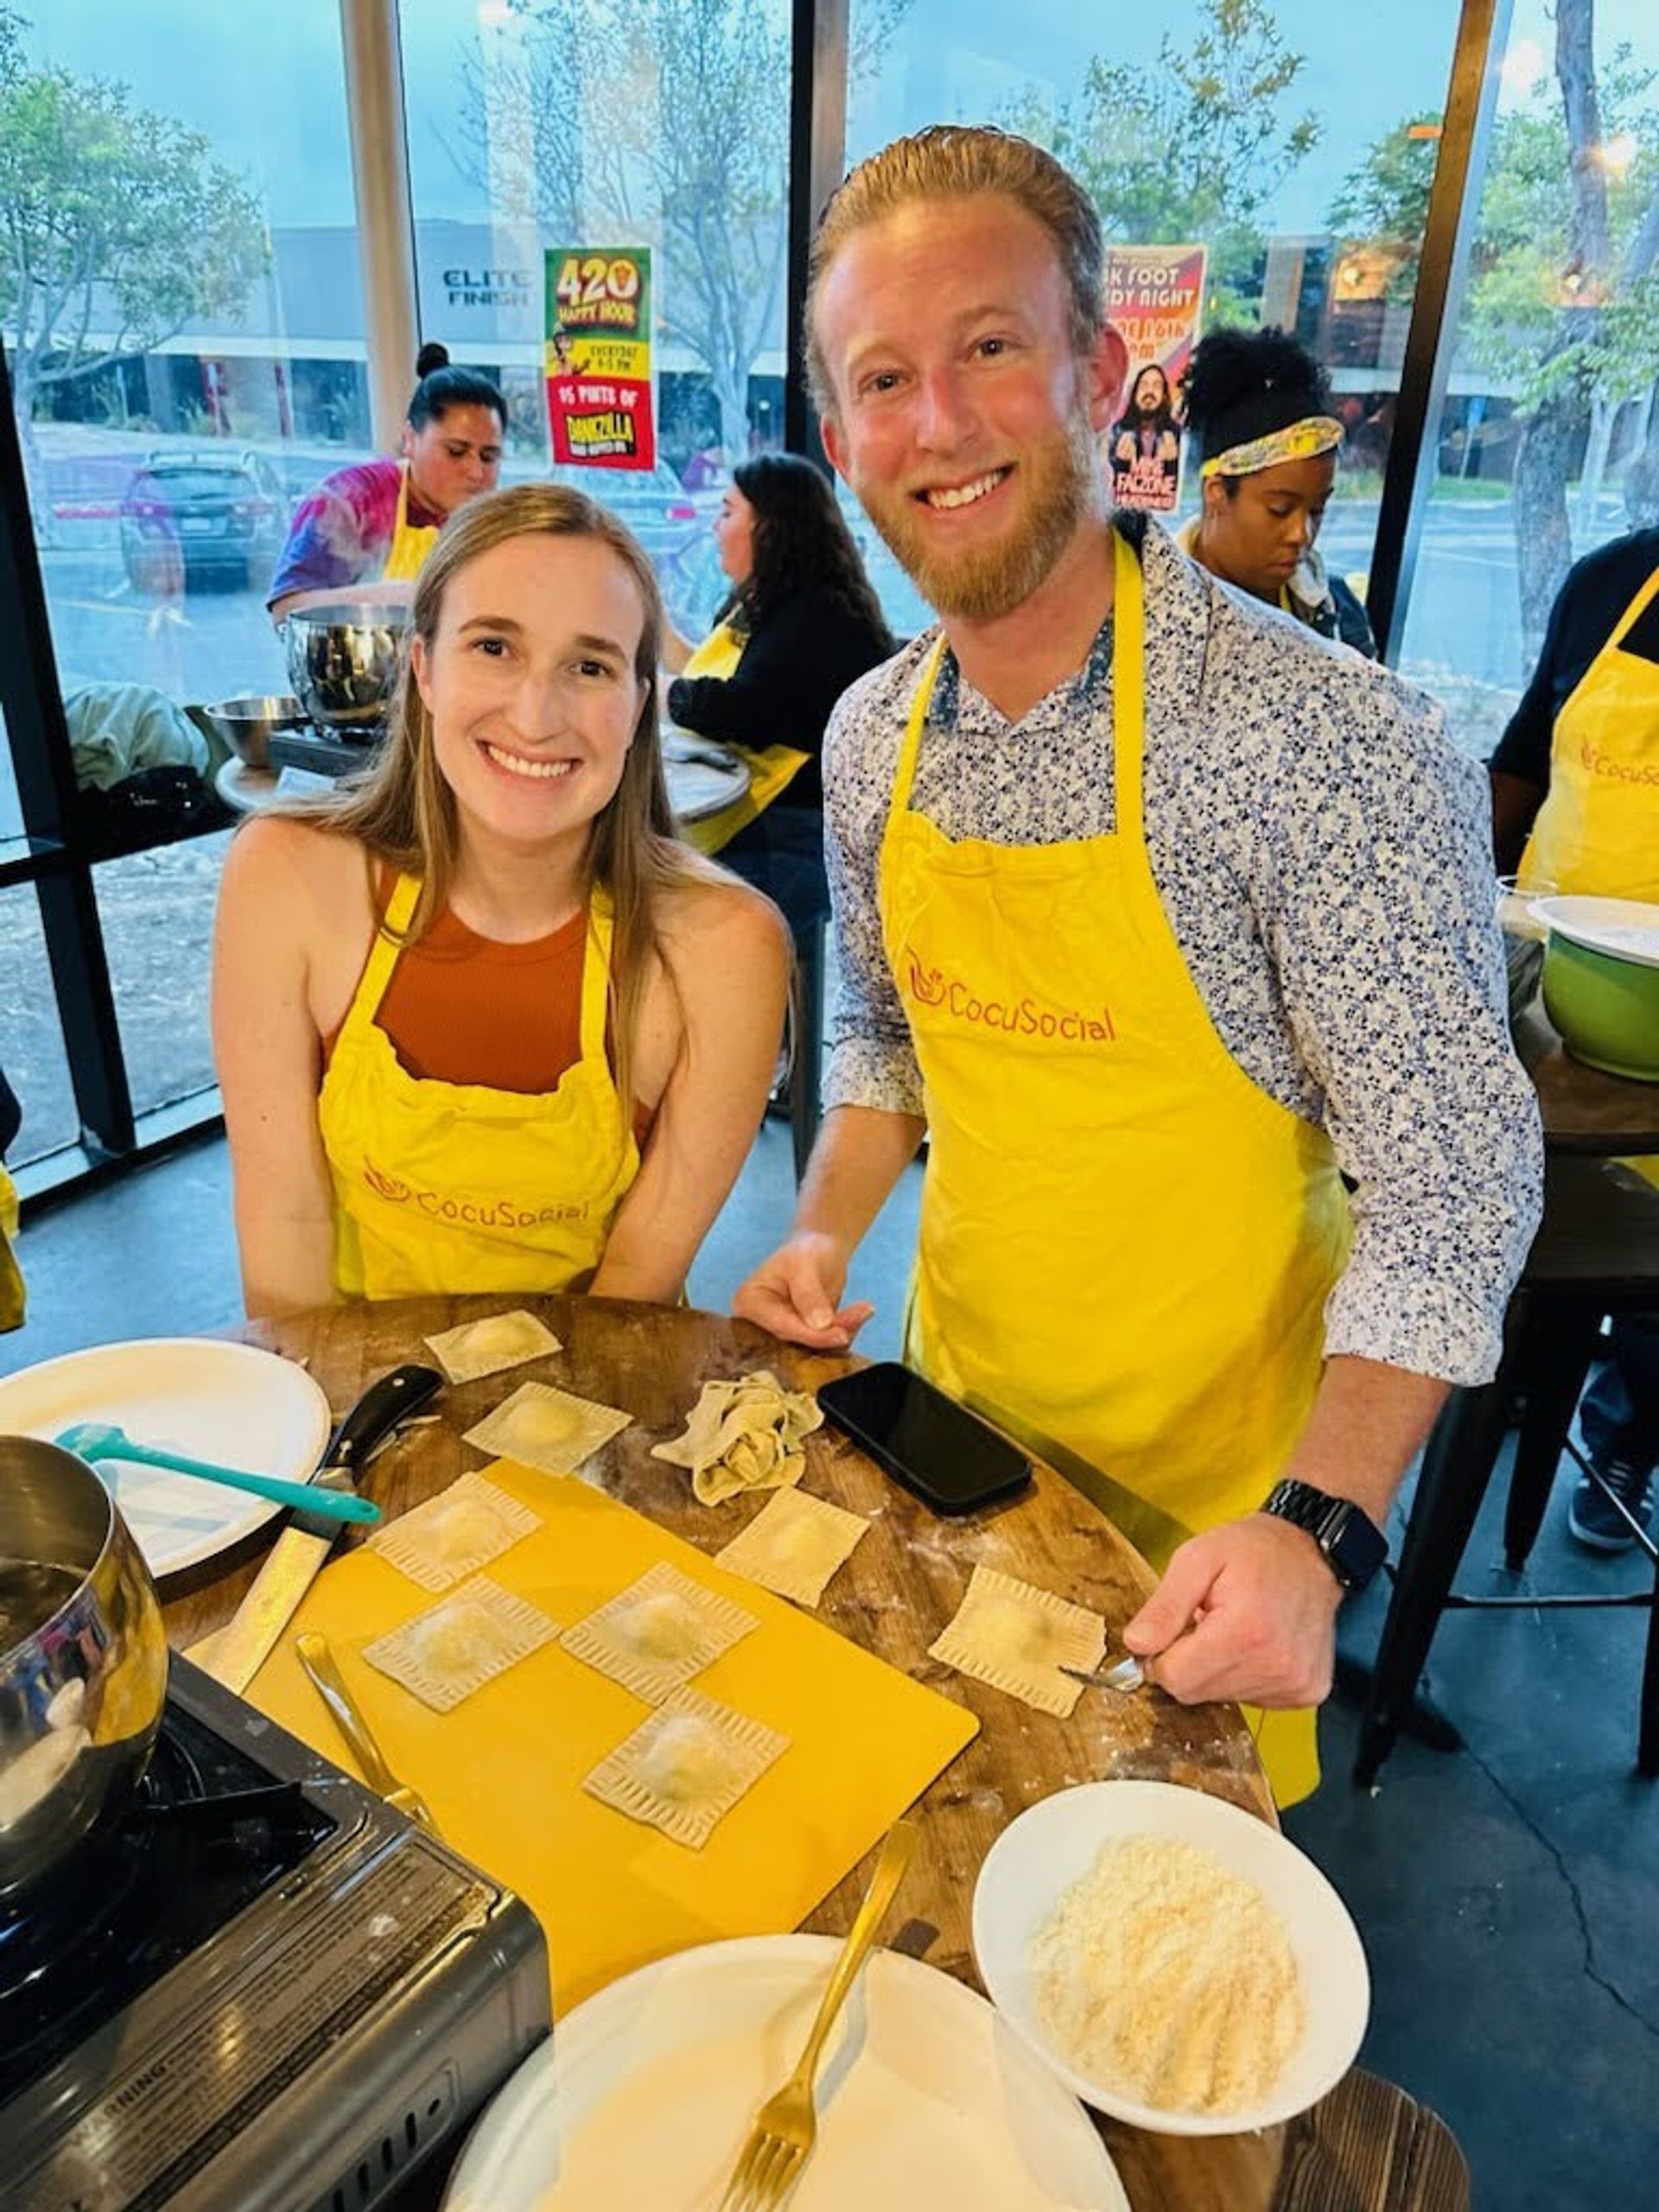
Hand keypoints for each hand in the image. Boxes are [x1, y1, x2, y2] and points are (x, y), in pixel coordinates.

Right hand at [732, 1231, 874, 1349]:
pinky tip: (862, 1312)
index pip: (782, 1327)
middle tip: (861, 1315)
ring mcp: (783, 1332)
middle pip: (798, 1341)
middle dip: (831, 1333)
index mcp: (749, 1304)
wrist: (820, 1248)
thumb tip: (820, 1324)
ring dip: (844, 1329)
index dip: (812, 1335)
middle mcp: (761, 1324)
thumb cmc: (805, 1250)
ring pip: (816, 1345)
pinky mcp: (803, 1337)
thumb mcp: (804, 1264)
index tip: (841, 1334)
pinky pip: (826, 1342)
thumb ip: (809, 1294)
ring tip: (865, 1309)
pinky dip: (847, 1329)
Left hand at [1120, 1513, 1342, 1709]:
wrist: (1311, 1551)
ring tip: (1235, 1629)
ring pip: (1224, 1698)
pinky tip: (1257, 1644)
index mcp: (1244, 1632)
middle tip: (1206, 1623)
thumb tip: (1136, 1646)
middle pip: (1196, 1693)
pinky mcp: (1308, 1691)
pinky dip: (1246, 1676)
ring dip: (1218, 1669)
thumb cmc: (1252, 1550)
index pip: (1175, 1678)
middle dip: (1189, 1662)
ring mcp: (1296, 1683)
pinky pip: (1254, 1700)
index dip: (1162, 1655)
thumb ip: (1163, 1607)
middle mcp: (1275, 1666)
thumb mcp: (1196, 1559)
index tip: (1177, 1627)